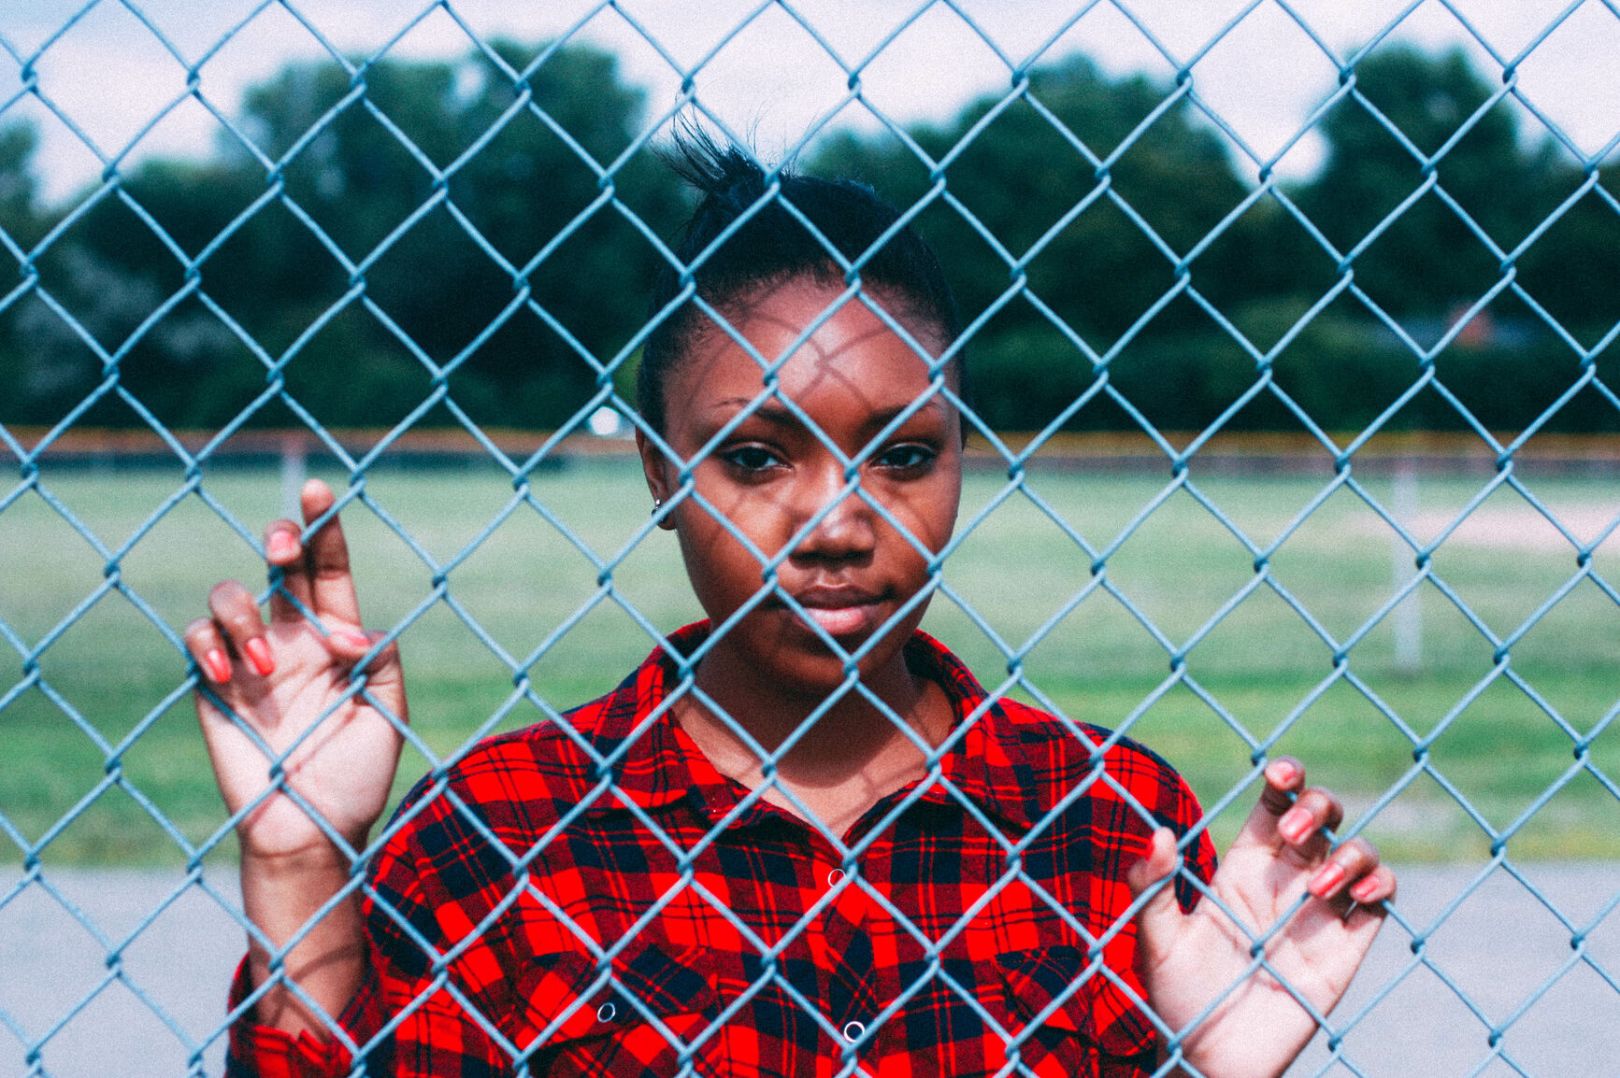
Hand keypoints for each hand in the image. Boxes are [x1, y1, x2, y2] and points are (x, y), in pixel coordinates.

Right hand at [186, 478, 406, 861]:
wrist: (312, 831)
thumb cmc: (356, 776)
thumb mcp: (386, 711)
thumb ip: (379, 659)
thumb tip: (347, 630)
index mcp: (338, 638)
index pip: (330, 571)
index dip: (324, 528)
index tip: (321, 490)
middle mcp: (293, 639)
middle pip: (279, 568)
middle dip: (279, 542)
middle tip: (285, 548)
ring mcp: (250, 660)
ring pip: (231, 596)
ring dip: (244, 616)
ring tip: (267, 667)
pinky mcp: (213, 686)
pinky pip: (195, 639)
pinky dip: (207, 644)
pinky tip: (227, 674)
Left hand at [1128, 758, 1395, 1077]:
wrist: (1208, 1059)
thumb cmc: (1177, 997)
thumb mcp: (1157, 939)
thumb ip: (1152, 886)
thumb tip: (1158, 832)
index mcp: (1244, 868)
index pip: (1273, 805)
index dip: (1285, 779)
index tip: (1279, 773)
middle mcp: (1286, 883)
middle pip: (1321, 817)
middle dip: (1317, 805)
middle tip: (1291, 832)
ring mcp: (1320, 914)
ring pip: (1358, 853)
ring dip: (1350, 853)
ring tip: (1319, 886)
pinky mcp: (1345, 951)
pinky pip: (1379, 905)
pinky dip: (1380, 886)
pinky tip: (1356, 895)